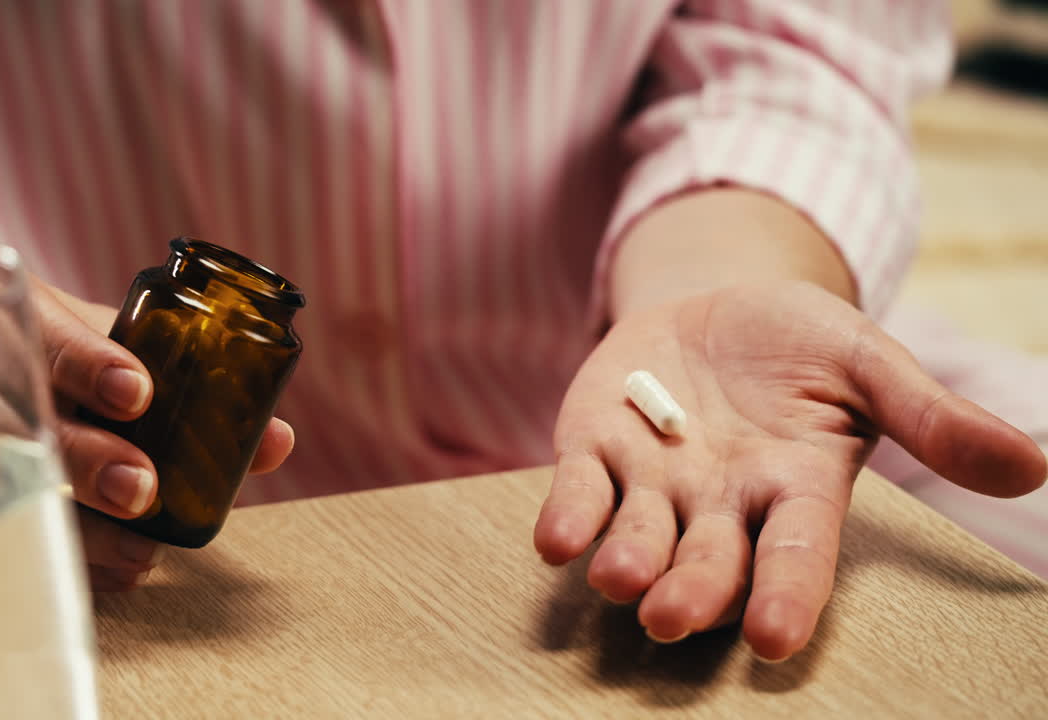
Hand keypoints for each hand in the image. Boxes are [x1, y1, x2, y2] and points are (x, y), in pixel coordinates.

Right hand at [0, 235, 293, 591]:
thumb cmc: (40, 355)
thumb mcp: (100, 347)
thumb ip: (183, 382)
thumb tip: (276, 439)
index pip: (31, 325)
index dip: (86, 360)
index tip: (141, 393)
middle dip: (74, 450)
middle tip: (142, 486)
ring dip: (63, 508)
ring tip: (135, 545)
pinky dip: (53, 547)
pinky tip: (114, 570)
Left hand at [534, 282, 1044, 660]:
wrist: (715, 304)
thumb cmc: (801, 342)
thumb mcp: (867, 361)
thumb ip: (930, 415)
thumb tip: (1034, 468)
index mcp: (794, 488)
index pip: (796, 552)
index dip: (786, 594)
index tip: (773, 637)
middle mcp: (720, 502)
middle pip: (709, 559)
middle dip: (693, 590)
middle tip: (671, 618)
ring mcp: (653, 481)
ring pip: (639, 536)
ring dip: (627, 560)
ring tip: (620, 581)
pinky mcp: (593, 449)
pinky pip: (578, 491)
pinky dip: (568, 515)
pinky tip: (555, 540)